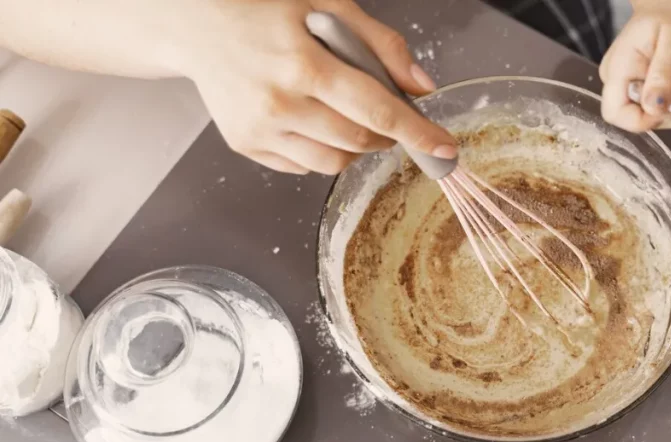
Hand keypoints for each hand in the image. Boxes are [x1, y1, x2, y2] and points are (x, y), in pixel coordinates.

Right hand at [170, 0, 455, 174]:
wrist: (192, 22)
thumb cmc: (262, 7)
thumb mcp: (326, 5)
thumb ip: (380, 44)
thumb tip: (422, 87)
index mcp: (303, 64)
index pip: (376, 110)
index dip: (417, 133)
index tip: (445, 149)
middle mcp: (279, 103)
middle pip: (359, 141)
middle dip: (385, 133)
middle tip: (383, 112)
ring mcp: (259, 129)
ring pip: (334, 162)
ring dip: (354, 145)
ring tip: (339, 108)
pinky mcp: (245, 144)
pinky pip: (303, 166)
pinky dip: (321, 149)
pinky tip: (308, 115)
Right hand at [598, 0, 670, 131]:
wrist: (670, 2)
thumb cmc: (670, 15)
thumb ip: (663, 77)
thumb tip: (654, 109)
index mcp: (619, 70)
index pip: (617, 113)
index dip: (647, 120)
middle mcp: (621, 82)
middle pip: (643, 117)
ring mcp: (634, 86)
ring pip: (661, 113)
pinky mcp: (649, 88)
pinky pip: (668, 105)